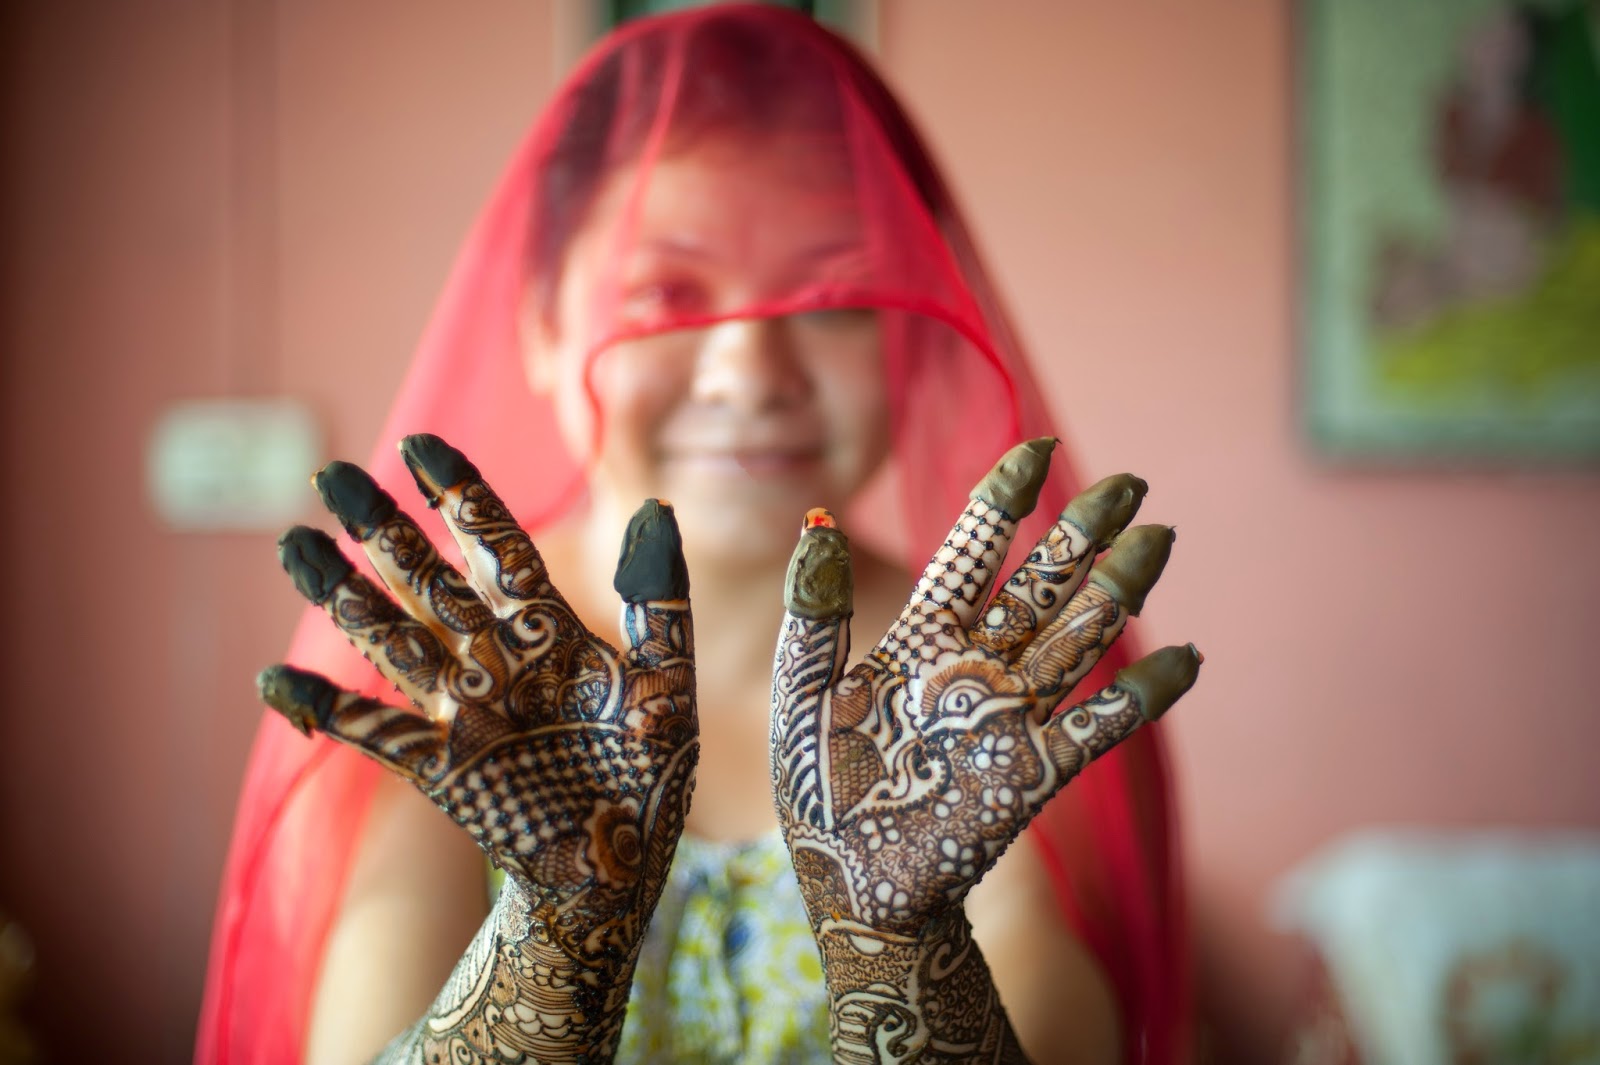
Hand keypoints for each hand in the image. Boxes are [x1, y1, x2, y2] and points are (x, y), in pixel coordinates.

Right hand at [258, 434, 695, 1060]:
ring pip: (391, 639)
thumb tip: (655, 511)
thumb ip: (659, 602)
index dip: (460, 497)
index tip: (421, 446)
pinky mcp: (438, 768)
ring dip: (343, 594)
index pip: (498, 550)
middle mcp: (496, 662)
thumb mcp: (668, 684)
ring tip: (295, 542)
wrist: (619, 873)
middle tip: (335, 474)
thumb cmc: (650, 779)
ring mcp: (461, 712)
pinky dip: (326, 709)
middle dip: (385, 531)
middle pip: (429, 583)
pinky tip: (280, 680)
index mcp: (550, 634)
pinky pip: (373, 733)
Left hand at [770, 438, 1199, 1061]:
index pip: (971, 551)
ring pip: (1079, 637)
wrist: (849, 886)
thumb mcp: (800, 694)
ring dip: (1120, 589)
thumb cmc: (815, 790)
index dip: (1004, 499)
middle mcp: (975, 666)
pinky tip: (1185, 657)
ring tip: (1157, 537)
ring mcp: (1011, 716)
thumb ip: (813, 614)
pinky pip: (1101, 726)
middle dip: (1082, 532)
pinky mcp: (1034, 772)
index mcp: (919, 636)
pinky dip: (1145, 694)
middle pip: (1042, 584)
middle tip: (1129, 482)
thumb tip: (820, 523)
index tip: (1036, 450)